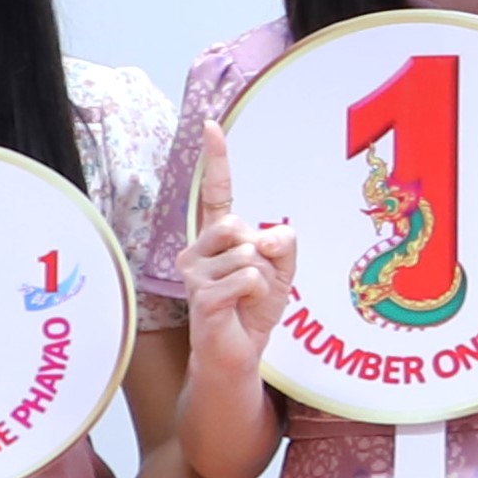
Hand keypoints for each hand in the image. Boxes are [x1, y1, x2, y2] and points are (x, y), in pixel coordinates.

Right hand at [178, 117, 297, 382]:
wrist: (238, 352)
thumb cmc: (254, 307)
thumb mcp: (281, 270)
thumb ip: (282, 244)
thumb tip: (270, 236)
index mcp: (217, 237)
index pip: (216, 192)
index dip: (216, 159)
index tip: (211, 125)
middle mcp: (198, 248)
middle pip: (244, 226)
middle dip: (265, 254)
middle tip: (257, 280)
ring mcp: (194, 271)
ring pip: (249, 254)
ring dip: (263, 278)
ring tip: (248, 298)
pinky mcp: (200, 294)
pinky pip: (248, 278)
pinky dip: (257, 293)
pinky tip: (241, 307)